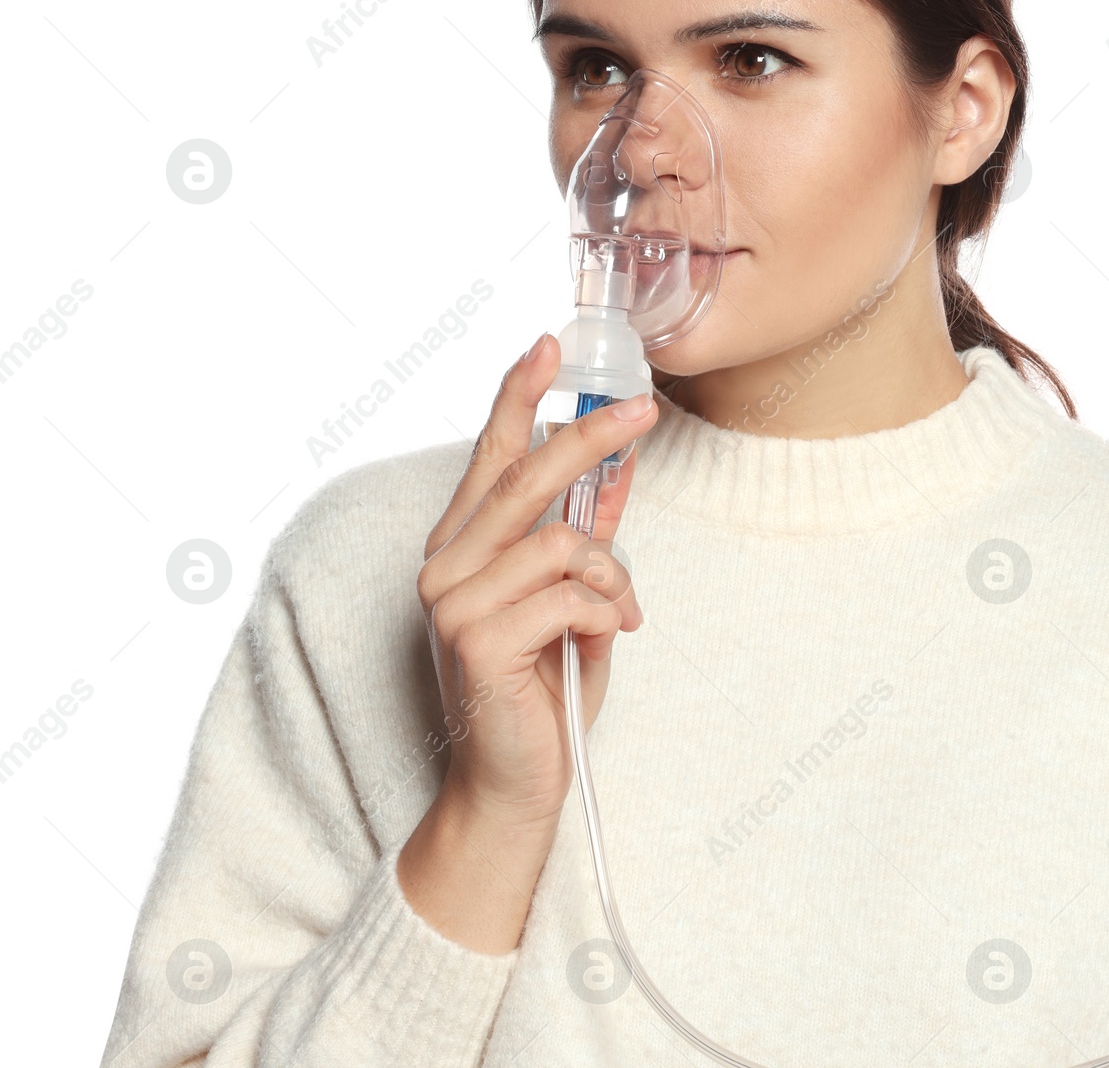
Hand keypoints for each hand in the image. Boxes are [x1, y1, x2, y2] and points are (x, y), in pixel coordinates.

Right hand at [397, 335, 655, 950]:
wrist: (517, 781)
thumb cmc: (543, 688)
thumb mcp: (575, 598)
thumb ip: (586, 535)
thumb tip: (619, 470)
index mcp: (462, 547)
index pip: (488, 456)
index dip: (517, 397)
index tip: (546, 346)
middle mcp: (445, 566)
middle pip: (526, 478)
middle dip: (590, 438)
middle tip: (644, 411)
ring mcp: (453, 602)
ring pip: (562, 542)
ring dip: (612, 576)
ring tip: (620, 611)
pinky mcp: (476, 640)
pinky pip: (571, 594)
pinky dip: (607, 613)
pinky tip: (606, 639)